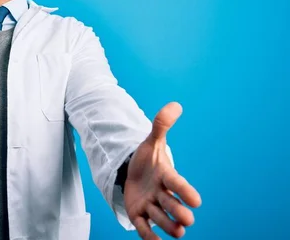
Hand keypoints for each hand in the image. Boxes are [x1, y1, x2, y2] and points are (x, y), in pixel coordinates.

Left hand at [124, 102, 201, 239]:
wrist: (134, 173)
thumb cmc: (148, 160)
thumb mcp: (152, 142)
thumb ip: (161, 125)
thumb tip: (175, 105)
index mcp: (166, 176)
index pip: (178, 183)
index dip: (185, 191)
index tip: (196, 200)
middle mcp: (161, 194)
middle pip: (171, 205)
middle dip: (178, 212)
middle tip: (185, 220)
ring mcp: (150, 206)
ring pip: (160, 218)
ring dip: (168, 226)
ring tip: (177, 233)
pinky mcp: (138, 214)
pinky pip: (144, 229)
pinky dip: (150, 237)